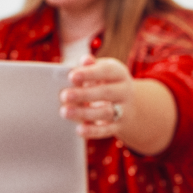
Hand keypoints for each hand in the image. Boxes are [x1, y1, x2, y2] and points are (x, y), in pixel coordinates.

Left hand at [60, 55, 177, 154]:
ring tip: (64, 112)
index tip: (71, 76)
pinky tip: (79, 130)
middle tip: (64, 96)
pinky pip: (106, 130)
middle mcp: (125, 91)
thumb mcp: (101, 70)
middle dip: (84, 94)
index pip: (106, 71)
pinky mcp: (118, 127)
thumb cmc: (105, 82)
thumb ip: (90, 66)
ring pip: (106, 112)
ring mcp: (124, 110)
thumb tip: (84, 61)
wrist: (128, 105)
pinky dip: (93, 131)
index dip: (89, 73)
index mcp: (119, 73)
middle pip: (106, 93)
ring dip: (85, 113)